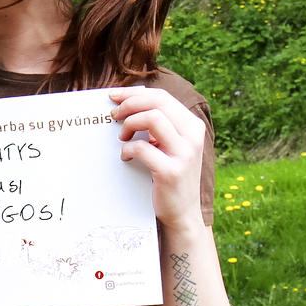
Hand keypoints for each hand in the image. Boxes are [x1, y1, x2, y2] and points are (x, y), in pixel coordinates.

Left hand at [108, 86, 207, 232]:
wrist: (182, 212)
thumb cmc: (168, 173)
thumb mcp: (169, 145)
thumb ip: (158, 125)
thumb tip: (123, 102)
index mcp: (192, 125)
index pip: (162, 97)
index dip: (134, 93)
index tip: (113, 95)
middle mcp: (192, 136)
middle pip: (157, 102)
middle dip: (129, 104)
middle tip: (113, 114)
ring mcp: (184, 154)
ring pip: (153, 118)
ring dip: (129, 124)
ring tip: (122, 137)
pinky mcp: (171, 172)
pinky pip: (142, 148)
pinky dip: (127, 149)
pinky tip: (125, 157)